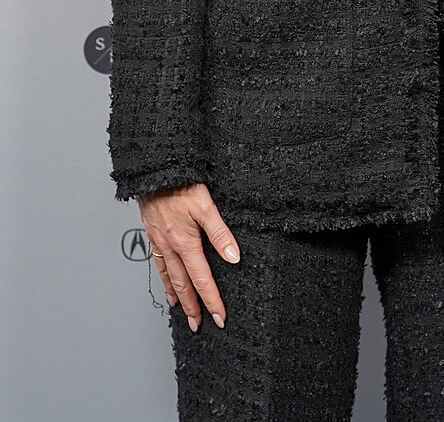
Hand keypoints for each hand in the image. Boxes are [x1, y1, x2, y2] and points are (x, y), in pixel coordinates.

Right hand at [138, 184, 239, 331]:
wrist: (154, 171)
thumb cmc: (181, 184)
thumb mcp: (206, 206)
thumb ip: (220, 233)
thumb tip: (234, 258)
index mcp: (185, 242)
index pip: (202, 279)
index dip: (212, 300)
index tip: (220, 317)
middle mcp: (170, 247)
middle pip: (184, 285)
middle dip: (194, 307)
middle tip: (201, 325)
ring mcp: (160, 244)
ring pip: (170, 278)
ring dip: (179, 298)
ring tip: (185, 314)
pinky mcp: (155, 237)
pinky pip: (160, 266)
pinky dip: (166, 282)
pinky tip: (169, 289)